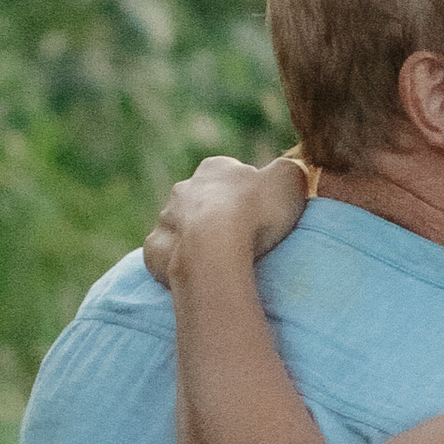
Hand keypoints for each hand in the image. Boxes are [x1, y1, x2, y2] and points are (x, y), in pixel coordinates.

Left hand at [144, 154, 309, 290]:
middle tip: (241, 240)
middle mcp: (184, 188)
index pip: (233, 174)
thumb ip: (288, 171)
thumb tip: (287, 175)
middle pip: (203, 200)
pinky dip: (179, 263)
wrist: (213, 247)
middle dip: (217, 215)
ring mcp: (165, 219)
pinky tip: (197, 275)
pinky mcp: (154, 249)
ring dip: (196, 240)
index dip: (248, 193)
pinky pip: (166, 255)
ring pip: (182, 227)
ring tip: (219, 263)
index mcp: (216, 168)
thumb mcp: (289, 179)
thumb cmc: (255, 210)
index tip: (260, 213)